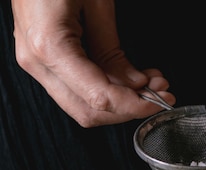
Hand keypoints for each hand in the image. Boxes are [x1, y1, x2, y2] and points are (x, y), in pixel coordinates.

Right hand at [11, 0, 174, 126]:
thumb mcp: (96, 2)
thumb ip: (113, 51)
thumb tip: (135, 84)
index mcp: (49, 46)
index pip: (98, 97)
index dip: (132, 106)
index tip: (157, 102)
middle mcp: (37, 62)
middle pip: (88, 112)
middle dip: (127, 108)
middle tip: (158, 95)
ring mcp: (36, 63)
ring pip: (82, 106)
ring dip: (119, 102)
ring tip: (149, 84)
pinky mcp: (41, 61)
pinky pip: (76, 89)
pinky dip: (105, 90)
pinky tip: (129, 79)